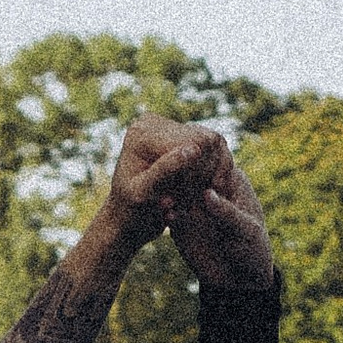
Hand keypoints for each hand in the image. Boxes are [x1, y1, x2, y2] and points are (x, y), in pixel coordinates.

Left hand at [102, 115, 225, 247]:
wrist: (127, 219)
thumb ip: (165, 171)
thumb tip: (193, 150)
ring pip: (214, 146)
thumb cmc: (131, 212)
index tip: (191, 200)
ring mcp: (171, 128)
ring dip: (210, 175)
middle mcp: (155, 123)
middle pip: (205, 141)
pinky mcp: (185, 139)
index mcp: (142, 131)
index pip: (192, 142)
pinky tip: (202, 193)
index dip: (198, 172)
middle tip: (195, 201)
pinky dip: (213, 174)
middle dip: (204, 174)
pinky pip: (215, 151)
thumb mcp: (143, 194)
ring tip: (197, 199)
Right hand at [169, 144, 277, 293]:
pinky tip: (165, 216)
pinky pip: (171, 214)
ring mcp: (194, 205)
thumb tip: (206, 193)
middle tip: (170, 175)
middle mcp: (209, 188)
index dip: (201, 161)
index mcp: (231, 180)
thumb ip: (226, 212)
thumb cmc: (253, 249)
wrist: (241, 280)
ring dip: (169, 194)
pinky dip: (167, 213)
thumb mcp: (246, 230)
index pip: (214, 164)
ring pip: (177, 193)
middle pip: (191, 174)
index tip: (190, 159)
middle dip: (180, 175)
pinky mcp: (181, 223)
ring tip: (165, 199)